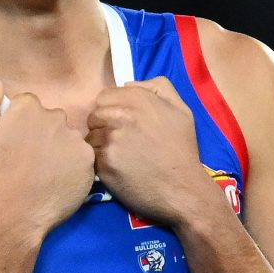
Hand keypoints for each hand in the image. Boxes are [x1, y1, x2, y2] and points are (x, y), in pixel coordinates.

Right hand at [0, 80, 95, 239]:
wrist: (19, 213)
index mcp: (28, 107)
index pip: (30, 105)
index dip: (23, 125)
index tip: (18, 144)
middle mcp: (54, 116)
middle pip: (52, 119)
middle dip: (44, 134)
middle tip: (33, 161)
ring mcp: (73, 136)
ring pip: (68, 137)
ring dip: (60, 149)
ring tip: (47, 173)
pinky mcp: (88, 157)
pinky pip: (82, 156)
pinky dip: (74, 165)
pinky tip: (61, 179)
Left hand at [85, 78, 218, 228]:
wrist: (183, 188)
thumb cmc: (183, 150)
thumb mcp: (182, 110)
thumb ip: (158, 87)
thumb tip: (128, 84)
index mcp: (138, 98)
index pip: (104, 96)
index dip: (111, 109)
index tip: (121, 123)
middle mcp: (121, 114)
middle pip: (94, 114)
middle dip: (103, 126)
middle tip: (120, 141)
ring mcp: (111, 138)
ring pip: (90, 135)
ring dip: (100, 144)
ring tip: (119, 156)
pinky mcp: (104, 162)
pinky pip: (91, 155)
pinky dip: (100, 161)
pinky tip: (117, 167)